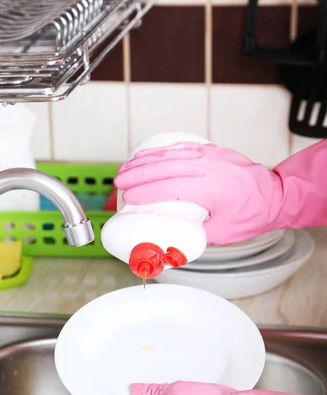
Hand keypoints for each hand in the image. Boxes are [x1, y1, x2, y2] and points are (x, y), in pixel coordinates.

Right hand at [115, 142, 283, 245]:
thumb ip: (194, 238)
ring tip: (125, 168)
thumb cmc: (252, 214)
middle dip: (137, 174)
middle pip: (163, 167)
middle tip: (118, 182)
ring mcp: (208, 155)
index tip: (128, 198)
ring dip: (144, 161)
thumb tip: (170, 247)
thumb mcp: (222, 234)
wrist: (275, 194)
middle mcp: (206, 167)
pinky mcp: (211, 150)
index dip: (144, 192)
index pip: (167, 188)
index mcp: (207, 188)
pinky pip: (180, 147)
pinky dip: (161, 151)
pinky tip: (148, 156)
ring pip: (169, 154)